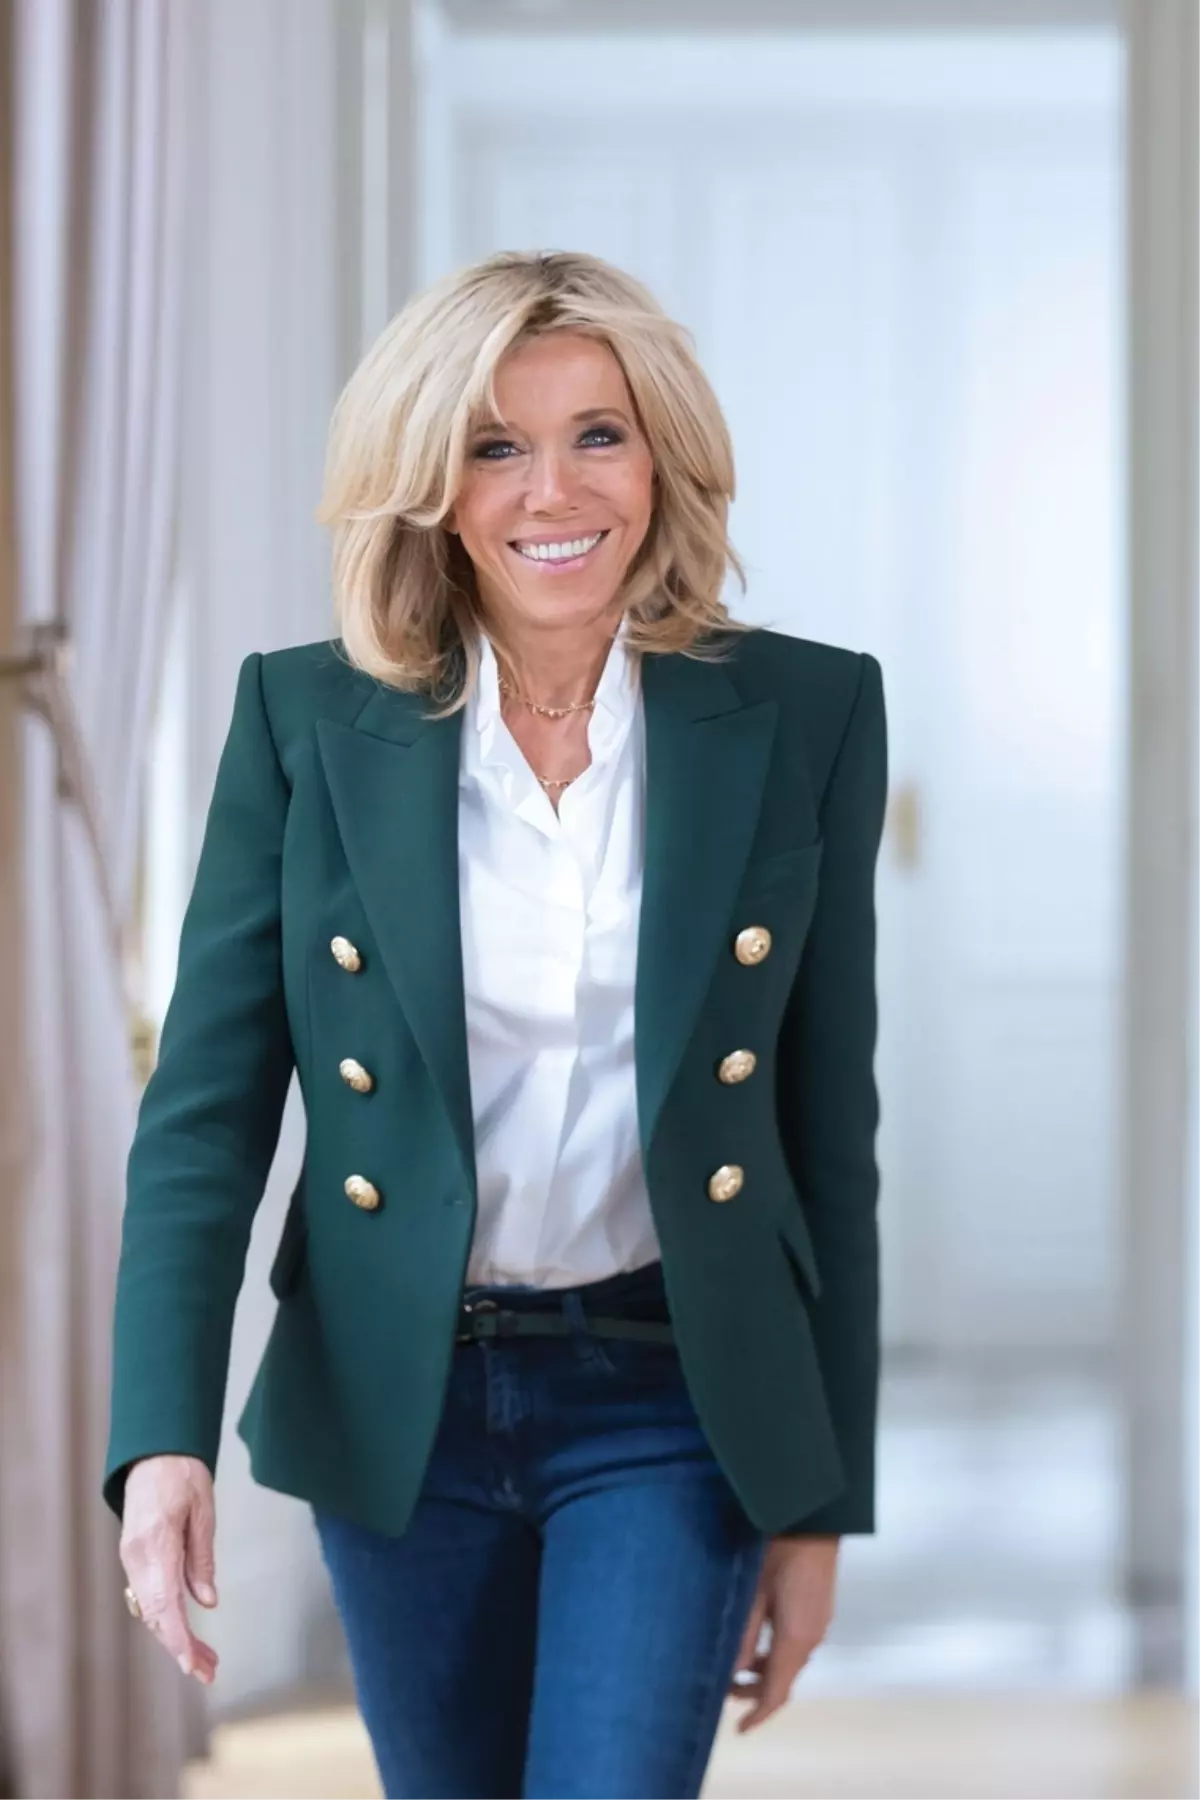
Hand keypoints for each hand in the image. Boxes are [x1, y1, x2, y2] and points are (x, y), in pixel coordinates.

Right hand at [119, 1454, 219, 1683]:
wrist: (153, 1452)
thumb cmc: (182, 1474)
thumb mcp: (203, 1511)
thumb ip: (202, 1558)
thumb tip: (208, 1603)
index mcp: (156, 1544)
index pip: (164, 1604)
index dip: (177, 1639)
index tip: (190, 1665)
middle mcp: (137, 1558)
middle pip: (157, 1616)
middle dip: (182, 1648)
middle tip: (211, 1671)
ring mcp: (131, 1560)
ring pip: (151, 1611)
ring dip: (176, 1638)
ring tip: (207, 1660)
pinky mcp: (134, 1559)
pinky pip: (148, 1597)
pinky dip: (167, 1619)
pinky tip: (187, 1632)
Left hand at [727, 1534, 838, 1730]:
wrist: (811, 1516)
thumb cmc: (778, 1549)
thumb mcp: (753, 1592)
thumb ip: (744, 1635)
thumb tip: (731, 1671)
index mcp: (796, 1638)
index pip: (777, 1692)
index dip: (758, 1714)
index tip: (741, 1729)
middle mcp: (812, 1636)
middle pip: (784, 1680)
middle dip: (756, 1691)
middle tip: (726, 1689)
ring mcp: (818, 1623)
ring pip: (790, 1662)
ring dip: (765, 1672)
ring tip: (737, 1666)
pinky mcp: (818, 1610)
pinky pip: (796, 1644)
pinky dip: (776, 1655)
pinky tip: (757, 1642)